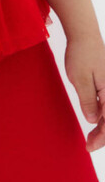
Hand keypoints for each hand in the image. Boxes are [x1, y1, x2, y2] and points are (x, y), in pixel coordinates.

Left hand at [64, 31, 104, 151]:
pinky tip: (97, 120)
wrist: (84, 34)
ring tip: (92, 137)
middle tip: (88, 145)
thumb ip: (88, 101)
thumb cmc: (81, 54)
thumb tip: (94, 120)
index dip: (101, 138)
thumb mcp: (80, 79)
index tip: (89, 147)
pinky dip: (104, 116)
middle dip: (104, 136)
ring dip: (104, 127)